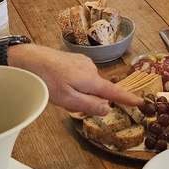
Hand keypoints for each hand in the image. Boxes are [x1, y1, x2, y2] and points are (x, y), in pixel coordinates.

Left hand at [8, 44, 140, 115]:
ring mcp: (82, 62)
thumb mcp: (68, 100)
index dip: (127, 98)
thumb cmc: (47, 81)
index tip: (140, 102)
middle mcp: (91, 68)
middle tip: (68, 103)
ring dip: (79, 91)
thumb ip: (90, 106)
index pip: (114, 92)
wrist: (28, 59)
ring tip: (59, 92)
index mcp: (92, 79)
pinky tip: (58, 83)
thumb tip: (108, 109)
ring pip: (88, 83)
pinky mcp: (73, 59)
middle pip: (99, 89)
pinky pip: (81, 76)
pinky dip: (74, 83)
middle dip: (89, 99)